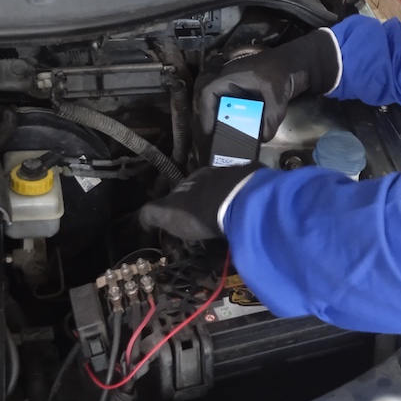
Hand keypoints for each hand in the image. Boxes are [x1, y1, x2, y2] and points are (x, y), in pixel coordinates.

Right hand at [138, 164, 259, 242]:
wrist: (239, 203)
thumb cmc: (199, 210)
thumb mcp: (166, 213)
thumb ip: (151, 214)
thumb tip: (141, 220)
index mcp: (193, 179)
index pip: (182, 190)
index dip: (181, 205)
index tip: (183, 222)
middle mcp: (216, 174)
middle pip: (208, 190)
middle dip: (206, 205)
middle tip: (208, 225)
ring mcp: (239, 178)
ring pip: (229, 192)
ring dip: (227, 206)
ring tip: (228, 225)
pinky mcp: (259, 186)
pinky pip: (249, 197)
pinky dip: (246, 208)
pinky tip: (246, 220)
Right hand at [198, 29, 340, 139]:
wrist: (300, 63)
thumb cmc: (284, 71)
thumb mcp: (278, 96)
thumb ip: (271, 118)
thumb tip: (264, 138)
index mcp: (231, 76)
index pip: (208, 93)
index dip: (205, 112)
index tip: (208, 130)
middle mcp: (230, 81)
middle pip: (212, 102)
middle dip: (213, 120)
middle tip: (216, 139)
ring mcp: (238, 87)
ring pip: (223, 106)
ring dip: (225, 122)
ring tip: (226, 139)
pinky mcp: (247, 94)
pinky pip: (236, 108)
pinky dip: (236, 120)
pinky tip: (242, 132)